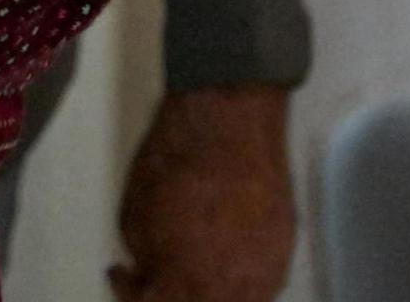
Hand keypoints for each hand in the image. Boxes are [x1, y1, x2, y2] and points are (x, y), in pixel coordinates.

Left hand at [109, 85, 297, 301]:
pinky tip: (220, 253)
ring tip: (188, 265)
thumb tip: (152, 271)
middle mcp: (231, 293)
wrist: (230, 124)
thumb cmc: (173, 166)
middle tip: (154, 275)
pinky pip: (258, 282)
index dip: (131, 294)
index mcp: (184, 286)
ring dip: (206, 291)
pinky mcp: (286, 251)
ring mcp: (266, 275)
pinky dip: (236, 276)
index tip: (123, 273)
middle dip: (171, 297)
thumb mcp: (134, 218)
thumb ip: (145, 259)